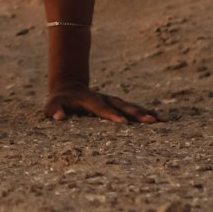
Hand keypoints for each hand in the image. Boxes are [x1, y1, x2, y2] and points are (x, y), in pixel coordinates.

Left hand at [44, 85, 159, 123]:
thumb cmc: (59, 102)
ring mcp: (112, 100)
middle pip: (121, 105)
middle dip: (136, 113)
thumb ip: (54, 110)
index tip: (123, 123)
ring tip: (161, 120)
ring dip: (145, 112)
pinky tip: (161, 119)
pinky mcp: (117, 105)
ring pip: (130, 106)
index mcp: (88, 99)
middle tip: (151, 121)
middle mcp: (103, 98)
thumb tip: (60, 117)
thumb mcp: (51, 105)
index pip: (100, 108)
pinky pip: (133, 109)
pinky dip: (147, 112)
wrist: (68, 87)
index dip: (111, 115)